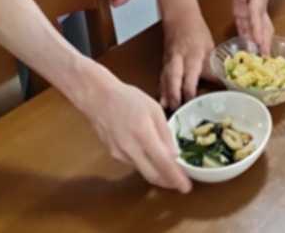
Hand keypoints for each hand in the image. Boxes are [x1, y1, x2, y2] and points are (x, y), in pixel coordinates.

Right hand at [77, 66, 191, 192]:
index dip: (176, 178)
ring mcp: (120, 154)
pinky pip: (133, 163)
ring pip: (143, 171)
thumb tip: (174, 155)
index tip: (186, 187)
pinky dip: (144, 163)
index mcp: (143, 134)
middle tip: (179, 183)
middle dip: (168, 183)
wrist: (98, 97)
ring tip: (167, 166)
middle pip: (152, 176)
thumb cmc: (128, 98)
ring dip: (156, 172)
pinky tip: (148, 154)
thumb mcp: (154, 109)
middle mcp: (130, 149)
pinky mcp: (113, 155)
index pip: (163, 164)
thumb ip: (165, 133)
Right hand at [160, 8, 214, 110]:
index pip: (190, 75)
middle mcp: (179, 60)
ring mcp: (169, 62)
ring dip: (166, 94)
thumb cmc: (196, 32)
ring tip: (166, 109)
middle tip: (176, 109)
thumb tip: (228, 85)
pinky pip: (161, 77)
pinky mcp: (164, 64)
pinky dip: (161, 89)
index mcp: (193, 55)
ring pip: (165, 79)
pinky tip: (161, 101)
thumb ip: (215, 67)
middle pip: (173, 78)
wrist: (180, 17)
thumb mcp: (210, 48)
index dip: (190, 89)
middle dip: (174, 94)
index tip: (193, 102)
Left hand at [232, 0, 274, 54]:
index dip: (256, 28)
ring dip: (263, 42)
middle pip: (264, 26)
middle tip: (265, 57)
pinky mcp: (257, 12)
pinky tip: (252, 46)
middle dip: (265, 41)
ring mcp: (260, 10)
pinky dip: (255, 37)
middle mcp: (261, 7)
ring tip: (262, 57)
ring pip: (263, 28)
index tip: (257, 41)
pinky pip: (257, 26)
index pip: (256, 15)